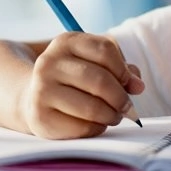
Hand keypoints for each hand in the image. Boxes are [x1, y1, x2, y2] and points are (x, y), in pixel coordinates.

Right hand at [19, 32, 144, 138]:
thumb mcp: (94, 63)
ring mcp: (42, 90)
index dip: (124, 70)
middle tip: (127, 107)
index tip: (130, 83)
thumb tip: (138, 85)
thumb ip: (121, 69)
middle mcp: (49, 62)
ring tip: (113, 116)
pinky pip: (82, 127)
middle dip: (121, 98)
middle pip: (100, 81)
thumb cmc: (74, 79)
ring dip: (112, 116)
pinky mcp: (41, 117)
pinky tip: (95, 123)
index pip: (105, 51)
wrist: (33, 97)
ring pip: (93, 108)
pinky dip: (97, 128)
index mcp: (65, 42)